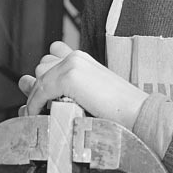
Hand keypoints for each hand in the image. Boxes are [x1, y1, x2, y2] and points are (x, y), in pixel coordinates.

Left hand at [17, 41, 148, 129]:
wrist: (136, 114)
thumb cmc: (116, 110)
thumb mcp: (88, 94)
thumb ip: (67, 89)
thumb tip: (40, 93)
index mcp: (81, 59)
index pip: (50, 58)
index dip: (45, 76)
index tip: (43, 95)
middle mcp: (76, 56)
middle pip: (42, 67)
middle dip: (38, 86)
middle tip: (41, 107)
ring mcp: (73, 64)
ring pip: (39, 78)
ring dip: (37, 96)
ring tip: (41, 114)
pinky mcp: (69, 76)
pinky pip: (40, 91)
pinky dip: (36, 105)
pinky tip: (39, 115)